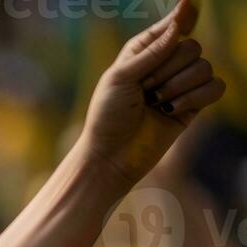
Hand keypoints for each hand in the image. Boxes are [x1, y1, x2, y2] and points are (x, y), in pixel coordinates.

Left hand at [80, 0, 224, 187]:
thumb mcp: (120, 78)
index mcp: (143, 52)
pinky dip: (196, 98)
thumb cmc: (107, 116)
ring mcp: (181, 85)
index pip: (171, 26)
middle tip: (146, 90)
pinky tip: (173, 111)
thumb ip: (150, 52)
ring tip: (156, 104)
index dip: (181, 18)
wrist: (111, 155)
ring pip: (204, 67)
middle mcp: (164, 65)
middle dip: (169, 69)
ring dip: (178, 87)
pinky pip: (216, 87)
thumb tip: (178, 25)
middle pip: (191, 47)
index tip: (189, 6)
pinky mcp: (193, 106)